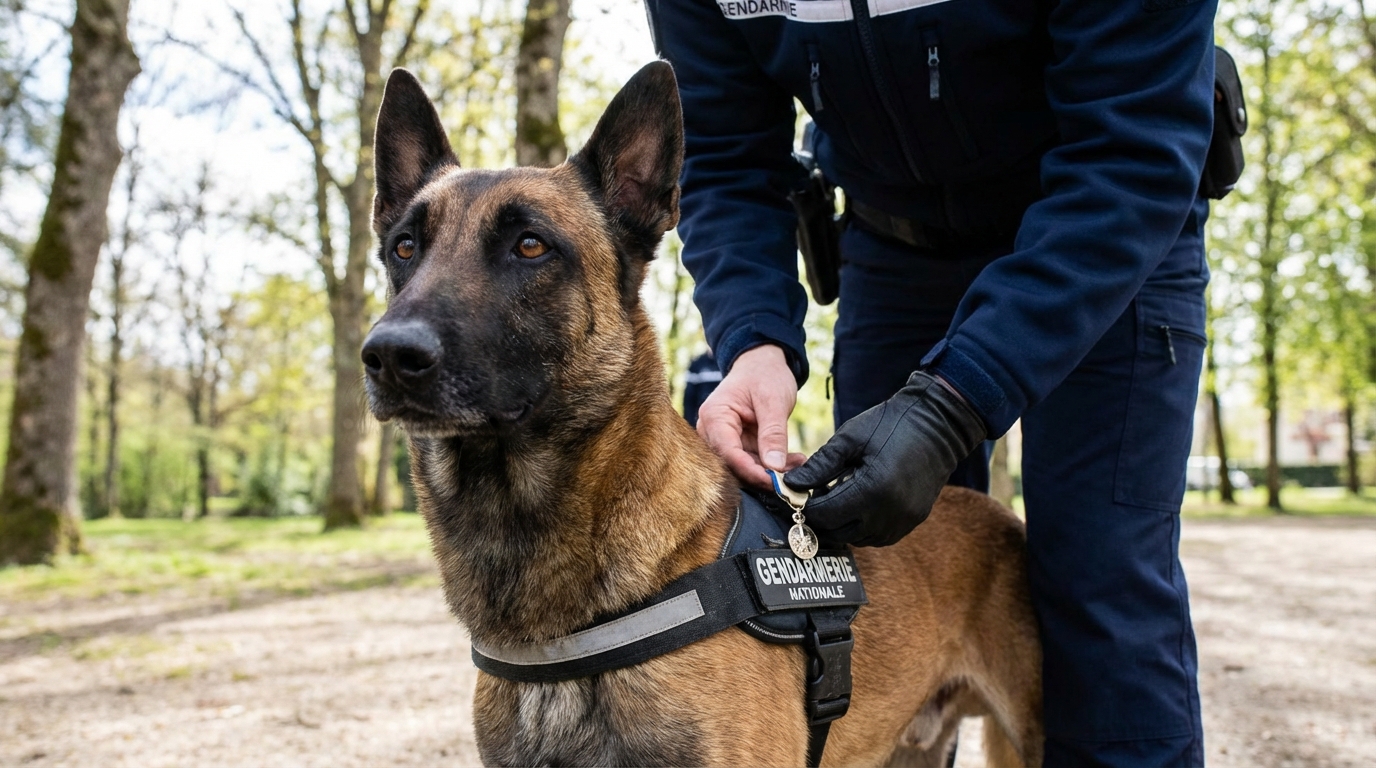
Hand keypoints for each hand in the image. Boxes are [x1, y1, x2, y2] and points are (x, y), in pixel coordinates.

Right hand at [697, 345, 806, 489]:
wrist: (763, 362)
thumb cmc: (764, 375)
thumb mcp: (773, 401)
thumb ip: (773, 434)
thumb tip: (775, 467)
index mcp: (714, 417)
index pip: (728, 454)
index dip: (751, 471)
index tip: (776, 482)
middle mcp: (712, 431)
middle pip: (733, 465)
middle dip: (762, 474)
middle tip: (791, 479)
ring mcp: (724, 439)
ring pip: (744, 467)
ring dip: (771, 471)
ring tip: (798, 465)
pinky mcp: (738, 444)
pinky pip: (753, 461)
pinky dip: (773, 464)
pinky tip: (794, 461)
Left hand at [784, 371, 985, 546]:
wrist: (938, 425)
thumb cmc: (890, 424)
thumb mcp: (850, 438)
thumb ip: (819, 465)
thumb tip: (790, 485)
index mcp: (872, 489)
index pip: (825, 515)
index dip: (806, 507)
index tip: (798, 494)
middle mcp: (890, 513)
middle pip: (838, 532)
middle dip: (821, 517)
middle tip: (813, 496)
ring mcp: (904, 521)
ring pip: (857, 538)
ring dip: (841, 524)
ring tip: (836, 497)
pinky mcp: (912, 522)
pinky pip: (878, 537)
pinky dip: (862, 527)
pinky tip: (857, 504)